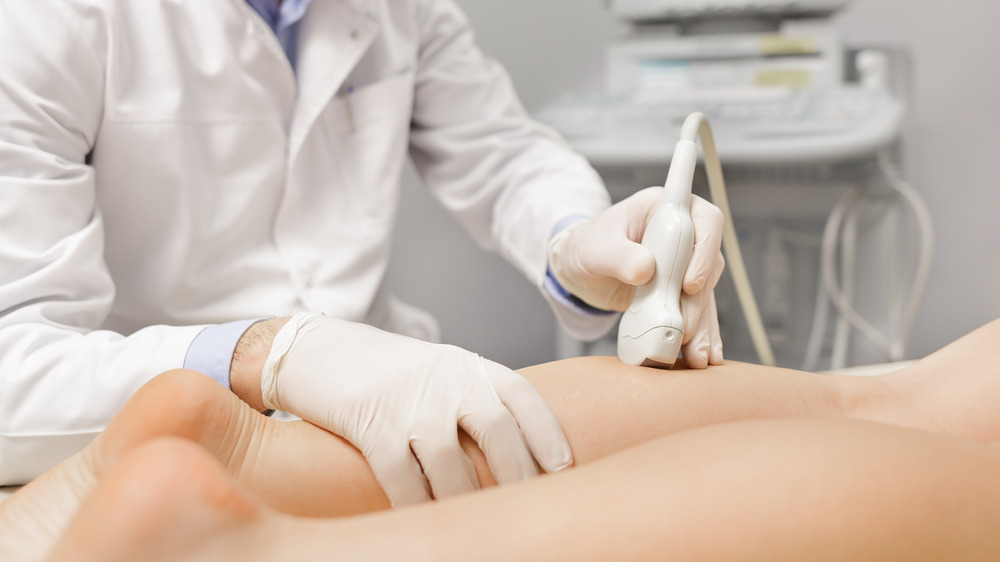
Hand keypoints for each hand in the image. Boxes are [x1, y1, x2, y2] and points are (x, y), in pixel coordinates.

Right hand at [259, 313, 571, 505]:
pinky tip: (422, 520)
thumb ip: (469, 399)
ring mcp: (410, 401)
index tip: (562, 467)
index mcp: (466, 366)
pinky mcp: (372, 424)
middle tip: (524, 508)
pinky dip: (416, 506)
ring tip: (475, 523)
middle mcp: (446, 380)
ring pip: (452, 467)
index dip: (547, 433)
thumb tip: (504, 454)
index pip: (521, 396)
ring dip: (466, 503)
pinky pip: (403, 479)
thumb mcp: (435, 370)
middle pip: (497, 433)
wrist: (313, 349)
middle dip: (516, 477)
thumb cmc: (379, 369)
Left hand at [548, 187, 724, 366]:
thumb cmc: (587, 247)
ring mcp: (684, 265)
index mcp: (666, 209)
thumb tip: (645, 269)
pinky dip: (698, 334)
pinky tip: (701, 356)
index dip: (705, 249)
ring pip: (705, 294)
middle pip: (709, 264)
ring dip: (703, 326)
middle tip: (682, 329)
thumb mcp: (595, 248)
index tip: (689, 284)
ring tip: (697, 356)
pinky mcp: (680, 291)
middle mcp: (683, 235)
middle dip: (699, 302)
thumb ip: (618, 255)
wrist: (581, 270)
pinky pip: (696, 312)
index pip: (703, 219)